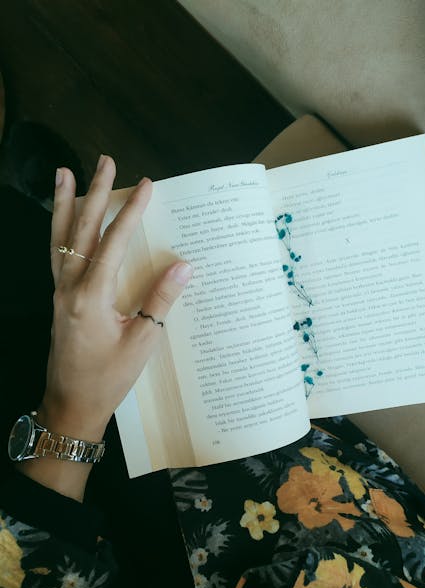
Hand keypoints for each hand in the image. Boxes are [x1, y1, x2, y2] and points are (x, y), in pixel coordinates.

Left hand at [17, 156, 191, 499]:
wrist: (71, 405)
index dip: (130, 213)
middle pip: (81, 230)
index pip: (113, 244)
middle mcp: (70, 288)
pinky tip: (63, 222)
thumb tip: (183, 266)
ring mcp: (59, 293)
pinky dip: (59, 231)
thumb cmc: (108, 379)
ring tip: (64, 174)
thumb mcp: (141, 343)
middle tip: (103, 161)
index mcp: (92, 297)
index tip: (145, 185)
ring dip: (64, 205)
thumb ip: (159, 301)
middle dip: (94, 193)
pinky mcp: (59, 301)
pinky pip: (56, 256)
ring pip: (59, 239)